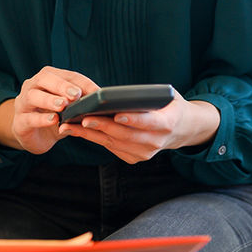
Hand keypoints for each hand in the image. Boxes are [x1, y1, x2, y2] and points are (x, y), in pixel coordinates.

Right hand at [0, 67, 96, 153]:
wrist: (34, 136)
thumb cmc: (55, 117)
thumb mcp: (70, 109)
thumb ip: (82, 103)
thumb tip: (103, 100)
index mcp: (47, 79)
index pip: (66, 75)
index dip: (81, 83)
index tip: (97, 92)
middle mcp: (32, 87)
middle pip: (44, 79)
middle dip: (61, 85)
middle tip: (76, 94)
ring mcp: (23, 104)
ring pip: (32, 96)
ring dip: (49, 99)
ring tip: (63, 105)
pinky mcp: (19, 122)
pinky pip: (28, 118)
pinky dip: (41, 119)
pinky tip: (53, 120)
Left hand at [59, 93, 219, 163]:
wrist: (181, 129)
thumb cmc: (170, 106)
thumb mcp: (167, 96)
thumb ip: (150, 96)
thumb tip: (124, 93)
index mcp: (168, 123)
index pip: (150, 122)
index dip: (133, 120)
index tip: (117, 115)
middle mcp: (156, 142)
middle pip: (126, 135)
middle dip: (103, 126)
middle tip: (83, 118)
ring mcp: (145, 153)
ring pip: (114, 143)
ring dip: (90, 134)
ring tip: (70, 124)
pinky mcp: (134, 158)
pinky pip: (110, 148)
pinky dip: (93, 138)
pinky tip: (76, 130)